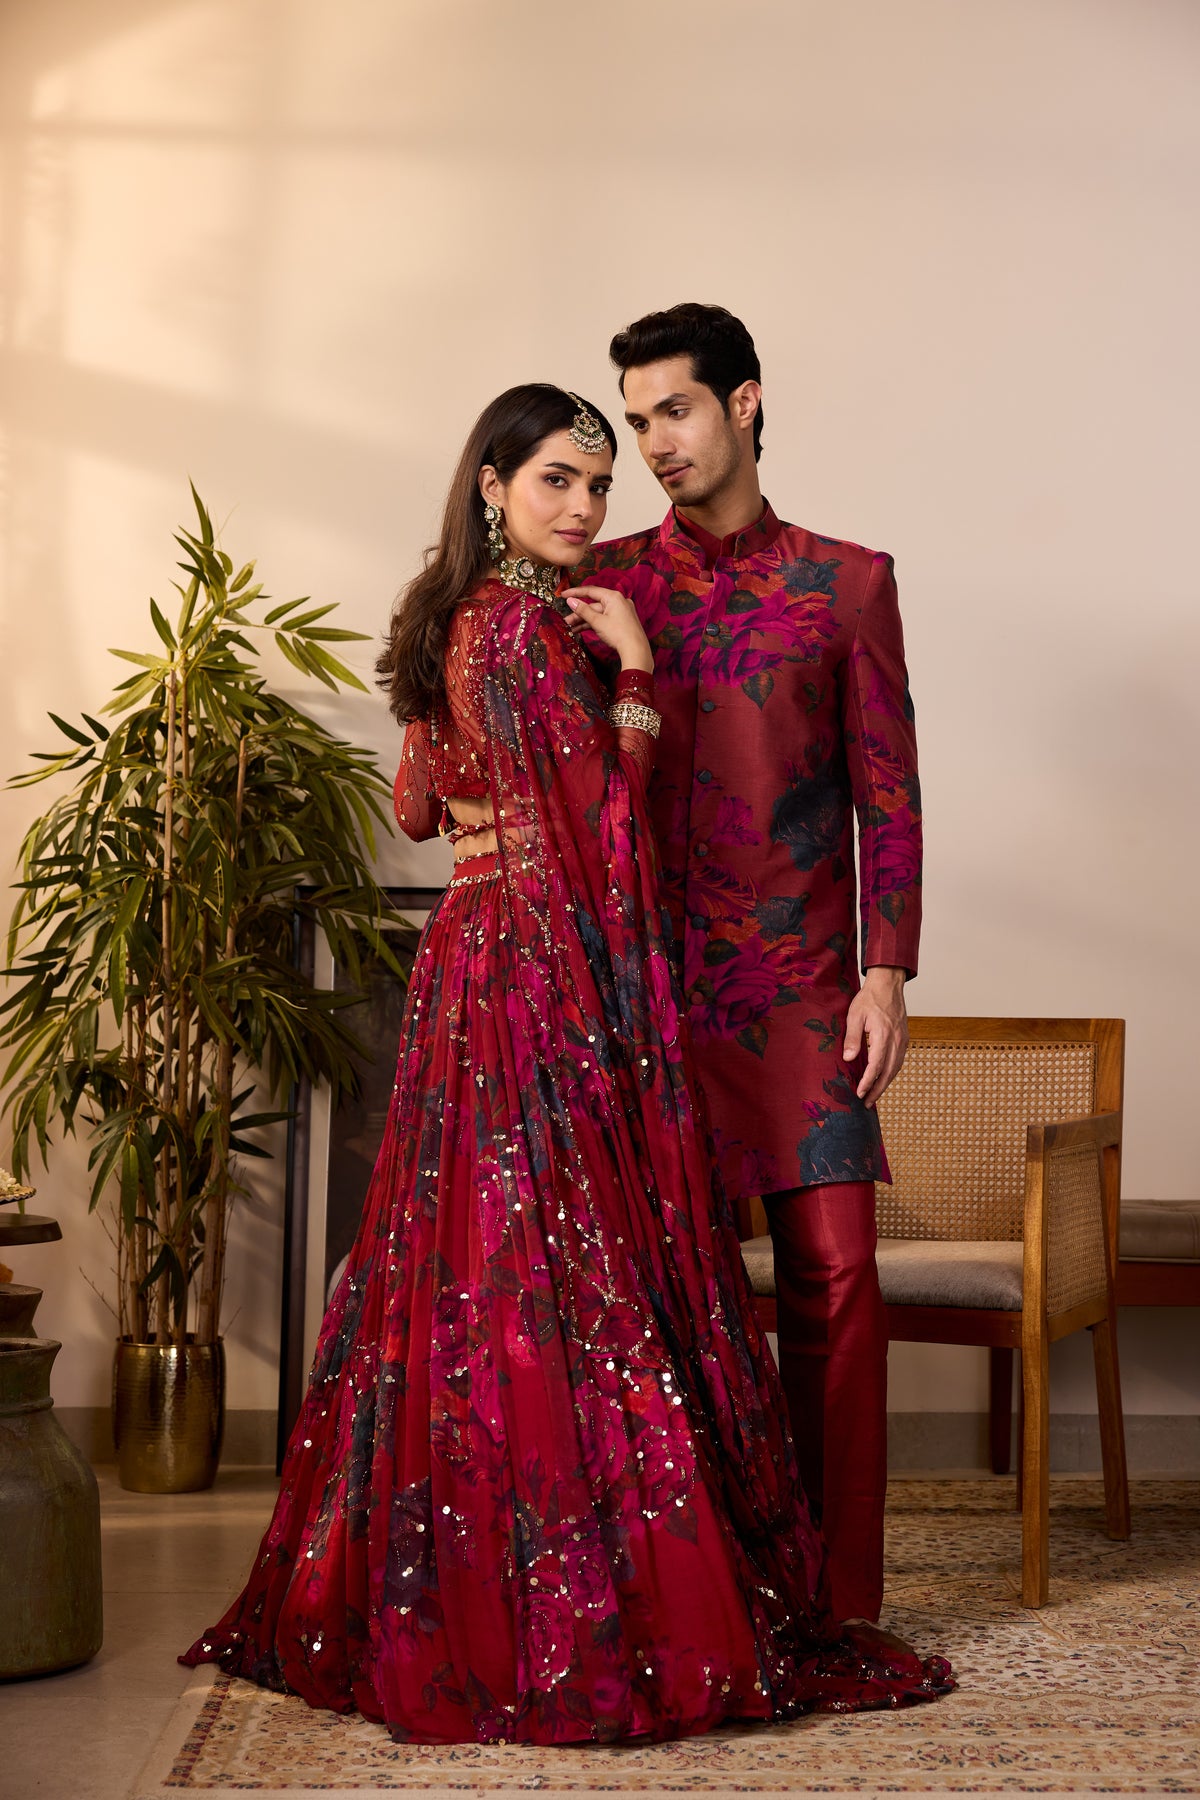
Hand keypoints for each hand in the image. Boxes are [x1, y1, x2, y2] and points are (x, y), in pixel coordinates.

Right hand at [560, 585, 652, 672]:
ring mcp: (620, 611)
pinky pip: (604, 619)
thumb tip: (570, 601)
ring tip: (571, 627)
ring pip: (598, 614)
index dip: (575, 592)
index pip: (590, 591)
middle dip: (579, 613)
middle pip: (593, 605)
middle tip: (566, 620)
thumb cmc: (618, 633)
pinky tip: (581, 630)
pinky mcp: (621, 621)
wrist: (635, 650)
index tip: (563, 594)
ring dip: (584, 620)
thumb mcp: (597, 621)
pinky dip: (594, 624)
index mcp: (613, 596)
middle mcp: (618, 601)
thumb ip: (583, 610)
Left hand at [842, 966, 908, 1107]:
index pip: (876, 1065)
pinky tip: (883, 1079)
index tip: (860, 1093)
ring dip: (885, 1084)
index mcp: (883, 1034)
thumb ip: (852, 1038)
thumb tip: (849, 1059)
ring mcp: (902, 1040)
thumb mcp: (854, 1015)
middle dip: (877, 1090)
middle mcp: (896, 1040)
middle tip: (866, 1103)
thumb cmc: (869, 999)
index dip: (868, 1082)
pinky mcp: (904, 1039)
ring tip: (873, 1096)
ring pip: (895, 1068)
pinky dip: (891, 1074)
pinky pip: (899, 1061)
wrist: (888, 985)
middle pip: (888, 1072)